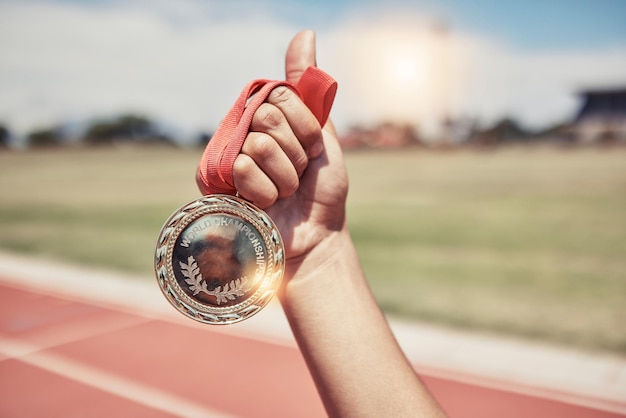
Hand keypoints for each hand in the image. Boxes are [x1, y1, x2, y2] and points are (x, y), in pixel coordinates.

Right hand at [232, 30, 347, 269]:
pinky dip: (265, 191)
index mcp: (269, 115)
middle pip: (269, 117)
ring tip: (283, 191)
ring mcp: (229, 154)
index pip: (281, 95)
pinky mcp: (216, 181)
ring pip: (258, 144)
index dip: (306, 128)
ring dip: (283, 177)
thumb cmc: (320, 187)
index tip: (313, 150)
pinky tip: (264, 203)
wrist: (315, 233)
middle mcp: (245, 129)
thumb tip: (304, 33)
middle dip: (296, 154)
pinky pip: (242, 168)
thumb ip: (307, 86)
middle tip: (297, 173)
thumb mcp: (323, 134)